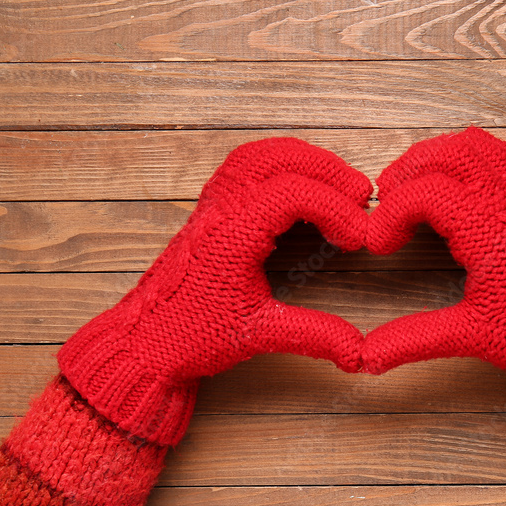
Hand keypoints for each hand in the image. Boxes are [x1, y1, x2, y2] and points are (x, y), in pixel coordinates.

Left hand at [59, 137, 371, 444]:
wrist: (143, 342)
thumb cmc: (190, 336)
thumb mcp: (258, 335)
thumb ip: (312, 336)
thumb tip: (358, 351)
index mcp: (231, 236)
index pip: (292, 194)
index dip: (335, 210)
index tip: (359, 238)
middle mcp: (219, 210)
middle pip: (279, 160)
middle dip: (328, 172)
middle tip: (362, 197)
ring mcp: (212, 205)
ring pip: (261, 154)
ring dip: (305, 161)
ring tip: (338, 184)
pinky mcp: (210, 209)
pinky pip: (245, 165)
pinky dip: (280, 164)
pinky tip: (302, 184)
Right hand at [362, 128, 505, 446]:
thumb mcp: (468, 336)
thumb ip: (412, 340)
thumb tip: (366, 358)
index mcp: (489, 233)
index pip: (426, 193)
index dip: (390, 215)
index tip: (379, 246)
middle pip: (448, 156)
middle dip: (407, 172)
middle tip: (386, 203)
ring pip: (476, 148)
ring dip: (437, 157)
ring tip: (412, 182)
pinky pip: (505, 157)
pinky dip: (472, 157)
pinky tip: (456, 177)